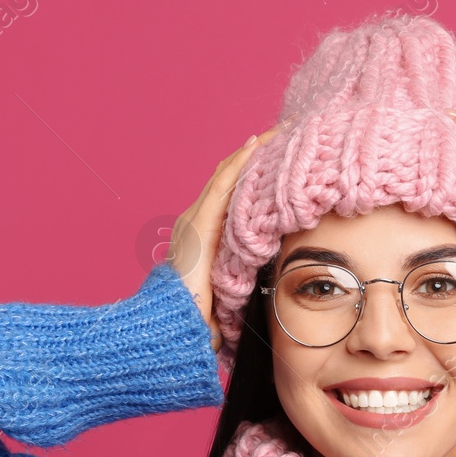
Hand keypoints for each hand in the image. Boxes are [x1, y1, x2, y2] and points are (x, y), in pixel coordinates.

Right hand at [171, 126, 280, 352]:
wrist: (168, 325)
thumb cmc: (194, 320)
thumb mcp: (225, 298)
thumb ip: (240, 286)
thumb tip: (264, 296)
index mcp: (203, 236)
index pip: (232, 197)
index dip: (253, 175)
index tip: (279, 159)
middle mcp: (197, 220)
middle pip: (231, 179)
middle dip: (259, 156)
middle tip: (287, 134)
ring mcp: (196, 218)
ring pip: (229, 174)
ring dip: (255, 151)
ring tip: (281, 131)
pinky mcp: (200, 222)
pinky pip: (223, 184)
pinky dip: (241, 162)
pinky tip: (258, 145)